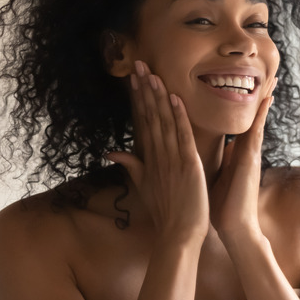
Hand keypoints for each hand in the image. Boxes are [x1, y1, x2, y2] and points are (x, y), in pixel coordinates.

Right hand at [106, 61, 208, 243]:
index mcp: (149, 158)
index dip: (138, 98)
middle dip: (144, 89)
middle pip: (149, 116)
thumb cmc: (165, 212)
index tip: (134, 77)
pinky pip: (182, 136)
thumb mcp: (144, 186)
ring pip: (163, 122)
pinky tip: (174, 98)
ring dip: (158, 97)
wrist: (178, 235)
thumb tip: (112, 151)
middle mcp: (157, 155)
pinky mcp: (188, 165)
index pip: (142, 122)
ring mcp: (171, 159)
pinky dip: (178, 117)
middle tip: (139, 64)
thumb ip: (132, 166)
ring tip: (152, 73)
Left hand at [209, 77, 276, 239]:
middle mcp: (246, 150)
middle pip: (252, 116)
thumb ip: (214, 160)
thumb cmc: (222, 206)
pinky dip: (261, 116)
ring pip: (257, 119)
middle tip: (269, 71)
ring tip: (272, 77)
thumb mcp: (215, 176)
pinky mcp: (251, 160)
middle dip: (259, 94)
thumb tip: (205, 149)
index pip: (240, 122)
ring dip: (264, 98)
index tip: (244, 82)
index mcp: (236, 153)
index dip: (243, 102)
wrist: (233, 228)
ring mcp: (251, 154)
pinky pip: (257, 132)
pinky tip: (266, 99)